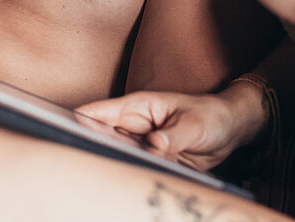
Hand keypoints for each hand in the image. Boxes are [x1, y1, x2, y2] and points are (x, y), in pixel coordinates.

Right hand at [77, 87, 265, 171]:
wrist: (229, 131)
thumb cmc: (210, 116)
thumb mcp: (194, 124)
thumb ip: (173, 136)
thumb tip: (154, 145)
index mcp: (138, 108)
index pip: (100, 112)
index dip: (80, 120)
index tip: (64, 130)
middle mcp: (133, 127)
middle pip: (100, 137)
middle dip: (89, 148)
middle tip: (80, 163)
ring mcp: (140, 146)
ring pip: (114, 157)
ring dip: (109, 165)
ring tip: (101, 178)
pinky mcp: (150, 162)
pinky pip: (132, 169)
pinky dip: (127, 177)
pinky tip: (122, 186)